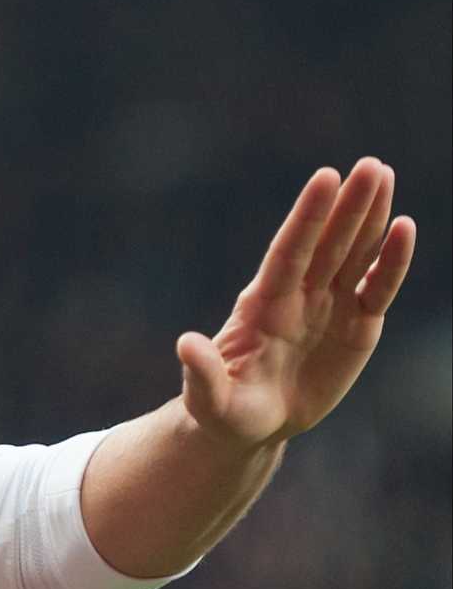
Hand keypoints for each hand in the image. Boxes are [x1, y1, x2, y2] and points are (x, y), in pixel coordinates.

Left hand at [177, 157, 415, 450]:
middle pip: (327, 243)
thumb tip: (185, 343)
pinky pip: (376, 288)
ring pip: (353, 254)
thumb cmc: (223, 410)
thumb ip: (202, 373)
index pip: (290, 252)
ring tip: (383, 173)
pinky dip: (391, 261)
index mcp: (263, 306)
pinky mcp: (355, 327)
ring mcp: (327, 307)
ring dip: (370, 217)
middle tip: (370, 165)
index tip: (325, 177)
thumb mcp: (209, 399)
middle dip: (348, 206)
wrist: (249, 423)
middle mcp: (298, 296)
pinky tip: (404, 229)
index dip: (307, 216)